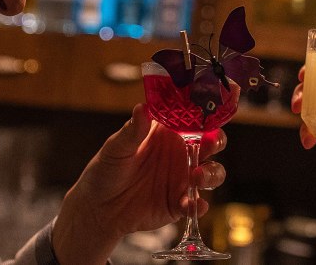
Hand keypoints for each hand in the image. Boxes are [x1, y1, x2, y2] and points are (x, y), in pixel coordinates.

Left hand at [52, 86, 235, 264]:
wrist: (99, 208)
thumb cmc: (107, 169)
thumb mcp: (116, 147)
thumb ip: (133, 131)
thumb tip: (142, 108)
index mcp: (169, 133)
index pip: (194, 119)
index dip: (206, 114)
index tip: (212, 111)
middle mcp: (181, 153)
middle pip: (211, 143)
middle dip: (217, 142)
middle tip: (211, 143)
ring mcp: (183, 178)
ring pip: (211, 172)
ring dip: (211, 174)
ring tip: (197, 177)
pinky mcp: (180, 203)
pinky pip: (196, 203)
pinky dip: (198, 205)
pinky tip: (192, 205)